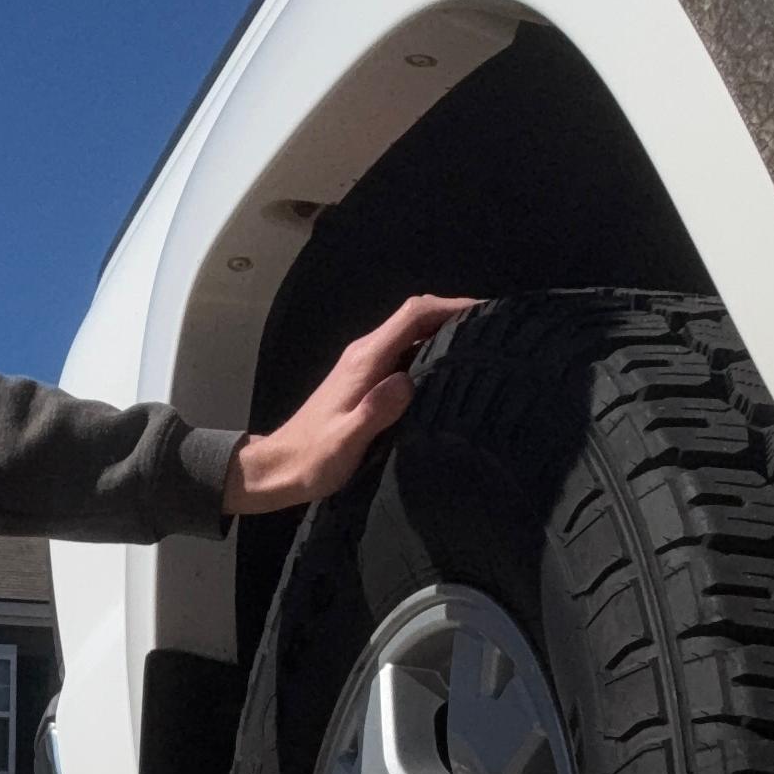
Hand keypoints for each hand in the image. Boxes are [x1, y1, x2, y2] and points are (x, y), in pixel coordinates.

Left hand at [221, 293, 479, 514]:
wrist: (278, 467)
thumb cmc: (311, 459)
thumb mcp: (345, 441)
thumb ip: (375, 411)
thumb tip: (408, 382)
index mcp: (365, 360)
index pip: (413, 314)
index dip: (451, 306)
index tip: (486, 312)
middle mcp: (366, 354)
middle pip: (416, 318)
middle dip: (455, 316)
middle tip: (495, 331)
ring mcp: (364, 365)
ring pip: (412, 335)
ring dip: (444, 334)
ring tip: (483, 349)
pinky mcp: (365, 380)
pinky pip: (405, 354)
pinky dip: (431, 353)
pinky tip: (450, 374)